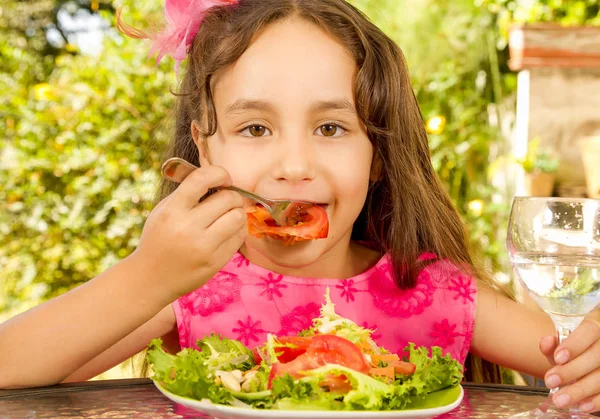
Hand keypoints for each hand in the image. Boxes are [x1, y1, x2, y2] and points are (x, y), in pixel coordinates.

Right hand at [132, 164, 246, 302]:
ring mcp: (203, 246)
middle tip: (228, 201)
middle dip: (232, 196)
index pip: (201, 179)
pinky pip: (239, 237)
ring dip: (238, 212)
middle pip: (227, 198)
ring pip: (238, 217)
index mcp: (172, 211)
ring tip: (229, 215)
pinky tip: (228, 231)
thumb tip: (218, 178)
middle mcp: (187, 228)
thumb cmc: (159, 239)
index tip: (223, 179)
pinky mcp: (215, 262)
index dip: (219, 173)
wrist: (149, 279)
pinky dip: (238, 230)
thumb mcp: (163, 211)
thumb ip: (187, 194)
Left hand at [540, 313, 599, 412]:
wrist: (594, 350)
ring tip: (560, 399)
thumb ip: (555, 342)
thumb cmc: (579, 345)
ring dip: (581, 390)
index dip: (574, 345)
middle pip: (596, 356)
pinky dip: (597, 401)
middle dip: (572, 371)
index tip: (557, 358)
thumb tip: (546, 342)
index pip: (589, 331)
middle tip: (550, 381)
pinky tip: (582, 406)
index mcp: (597, 324)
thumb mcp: (567, 340)